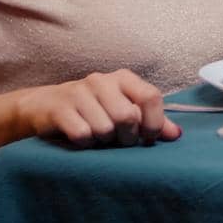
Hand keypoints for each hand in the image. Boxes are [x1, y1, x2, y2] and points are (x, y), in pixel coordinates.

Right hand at [14, 69, 178, 147]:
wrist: (46, 105)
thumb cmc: (93, 109)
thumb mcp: (123, 109)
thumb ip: (151, 121)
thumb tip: (176, 134)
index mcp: (123, 78)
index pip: (151, 96)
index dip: (154, 122)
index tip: (148, 137)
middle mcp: (102, 80)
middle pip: (127, 117)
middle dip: (126, 137)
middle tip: (119, 140)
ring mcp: (79, 92)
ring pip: (105, 129)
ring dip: (104, 141)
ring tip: (98, 136)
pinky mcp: (59, 108)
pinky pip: (83, 135)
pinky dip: (86, 143)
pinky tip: (82, 138)